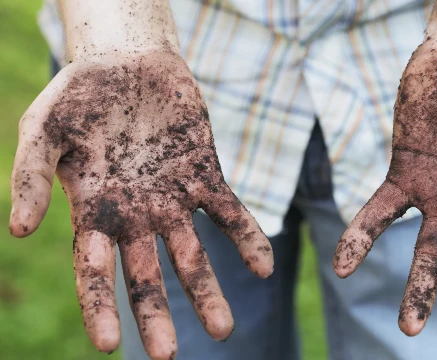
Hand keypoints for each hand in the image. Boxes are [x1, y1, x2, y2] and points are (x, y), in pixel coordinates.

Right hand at [9, 49, 272, 358]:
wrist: (128, 62)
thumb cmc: (79, 95)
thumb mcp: (43, 129)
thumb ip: (30, 175)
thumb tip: (16, 229)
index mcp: (95, 211)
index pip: (96, 271)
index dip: (100, 307)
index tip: (107, 346)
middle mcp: (136, 215)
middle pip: (147, 275)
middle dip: (158, 313)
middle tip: (170, 356)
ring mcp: (173, 198)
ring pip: (193, 254)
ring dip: (208, 290)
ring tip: (223, 328)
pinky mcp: (204, 175)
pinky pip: (228, 213)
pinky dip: (246, 238)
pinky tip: (263, 266)